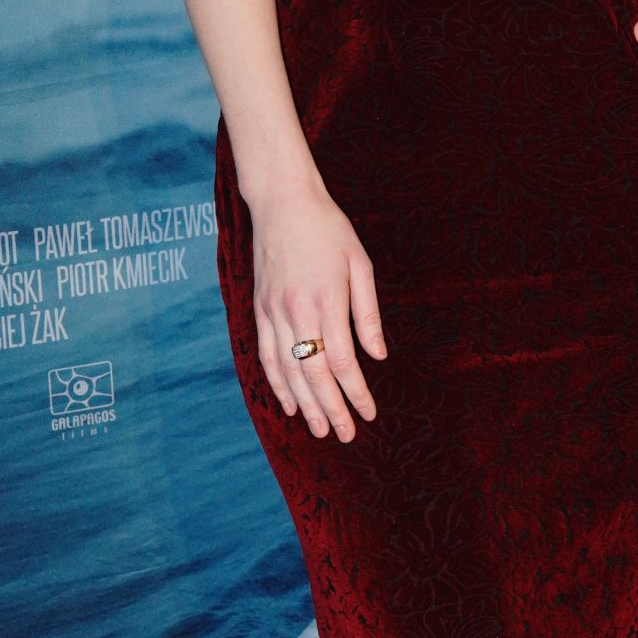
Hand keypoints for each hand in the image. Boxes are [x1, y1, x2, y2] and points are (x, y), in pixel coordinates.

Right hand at [250, 178, 385, 440]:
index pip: (343, 361)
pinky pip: (266, 356)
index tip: (369, 414)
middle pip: (314, 374)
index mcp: (327, 300)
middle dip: (332, 409)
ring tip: (320, 430)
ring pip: (287, 371)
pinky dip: (276, 384)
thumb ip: (367, 313)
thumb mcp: (359, 264)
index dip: (356, 392)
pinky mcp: (259, 310)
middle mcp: (296, 311)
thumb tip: (378, 356)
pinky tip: (288, 404)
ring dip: (305, 405)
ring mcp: (273, 312)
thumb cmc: (328, 230)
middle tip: (346, 435)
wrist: (282, 202)